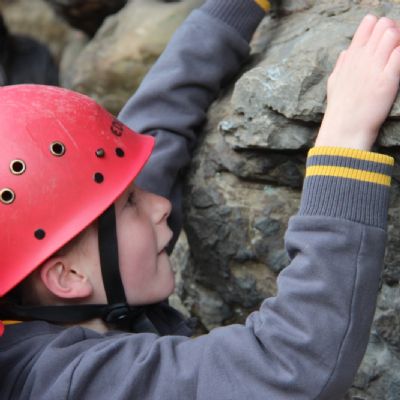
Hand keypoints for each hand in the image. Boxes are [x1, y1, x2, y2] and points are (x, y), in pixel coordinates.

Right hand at [315, 15, 399, 149]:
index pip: (368, 24)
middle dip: (394, 32)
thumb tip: (346, 51)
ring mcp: (375, 68)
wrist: (344, 130)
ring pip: (393, 34)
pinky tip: (397, 66)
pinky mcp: (388, 80)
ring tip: (396, 60)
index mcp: (350, 57)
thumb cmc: (339, 110)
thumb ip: (341, 65)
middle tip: (395, 49)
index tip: (383, 40)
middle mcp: (362, 58)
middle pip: (384, 25)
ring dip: (399, 42)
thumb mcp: (334, 83)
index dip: (380, 27)